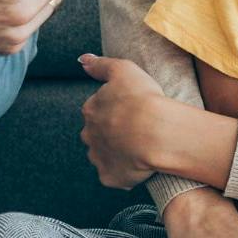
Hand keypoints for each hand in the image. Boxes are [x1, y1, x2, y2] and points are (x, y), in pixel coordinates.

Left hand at [77, 54, 171, 188]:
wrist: (156, 132)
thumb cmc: (143, 98)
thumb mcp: (123, 69)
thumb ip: (101, 65)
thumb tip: (82, 60)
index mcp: (90, 110)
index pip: (96, 110)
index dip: (114, 111)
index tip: (130, 112)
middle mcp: (89, 134)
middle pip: (97, 134)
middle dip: (111, 133)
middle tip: (135, 131)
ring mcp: (98, 157)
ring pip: (103, 155)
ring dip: (116, 153)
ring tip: (138, 150)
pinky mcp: (109, 176)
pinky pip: (113, 176)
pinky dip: (123, 173)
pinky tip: (138, 167)